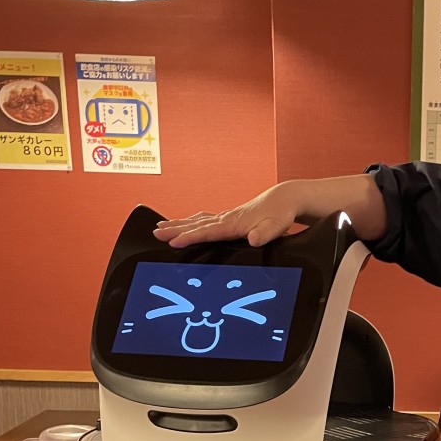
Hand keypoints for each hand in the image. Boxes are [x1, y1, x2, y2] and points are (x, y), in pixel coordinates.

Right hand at [152, 186, 297, 248]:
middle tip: (155, 232)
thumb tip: (255, 240)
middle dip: (175, 229)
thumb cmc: (281, 213)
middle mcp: (227, 218)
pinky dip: (191, 222)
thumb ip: (266, 233)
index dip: (190, 237)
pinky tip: (184, 223)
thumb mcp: (278, 226)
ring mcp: (226, 217)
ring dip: (179, 224)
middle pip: (196, 225)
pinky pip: (204, 221)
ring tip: (160, 227)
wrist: (285, 198)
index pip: (208, 232)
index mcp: (235, 223)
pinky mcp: (229, 218)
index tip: (173, 241)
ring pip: (197, 221)